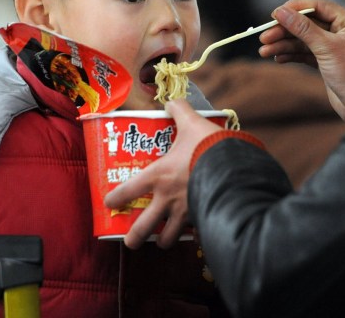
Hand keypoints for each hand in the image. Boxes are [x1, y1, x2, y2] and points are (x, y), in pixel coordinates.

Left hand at [103, 99, 221, 249]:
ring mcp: (186, 213)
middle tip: (130, 241)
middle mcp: (168, 199)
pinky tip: (194, 235)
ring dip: (164, 239)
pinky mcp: (204, 219)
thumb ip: (180, 110)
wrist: (236, 166)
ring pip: (168, 237)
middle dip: (134, 237)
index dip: (115, 198)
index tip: (108, 202)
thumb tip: (172, 102)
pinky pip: (195, 236)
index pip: (128, 190)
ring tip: (162, 239)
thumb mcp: (192, 123)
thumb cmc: (208, 146)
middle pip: (143, 227)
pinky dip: (193, 238)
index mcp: (158, 176)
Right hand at [259, 0, 344, 126]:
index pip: (317, 6)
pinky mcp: (327, 61)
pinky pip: (305, 52)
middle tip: (264, 38)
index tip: (274, 15)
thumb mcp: (326, 48)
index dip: (294, 9)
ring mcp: (334, 46)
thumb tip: (281, 12)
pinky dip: (291, 55)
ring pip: (303, 39)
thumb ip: (302, 28)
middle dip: (284, 30)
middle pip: (307, 23)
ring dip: (284, 44)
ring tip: (264, 51)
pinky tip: (277, 58)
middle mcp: (342, 30)